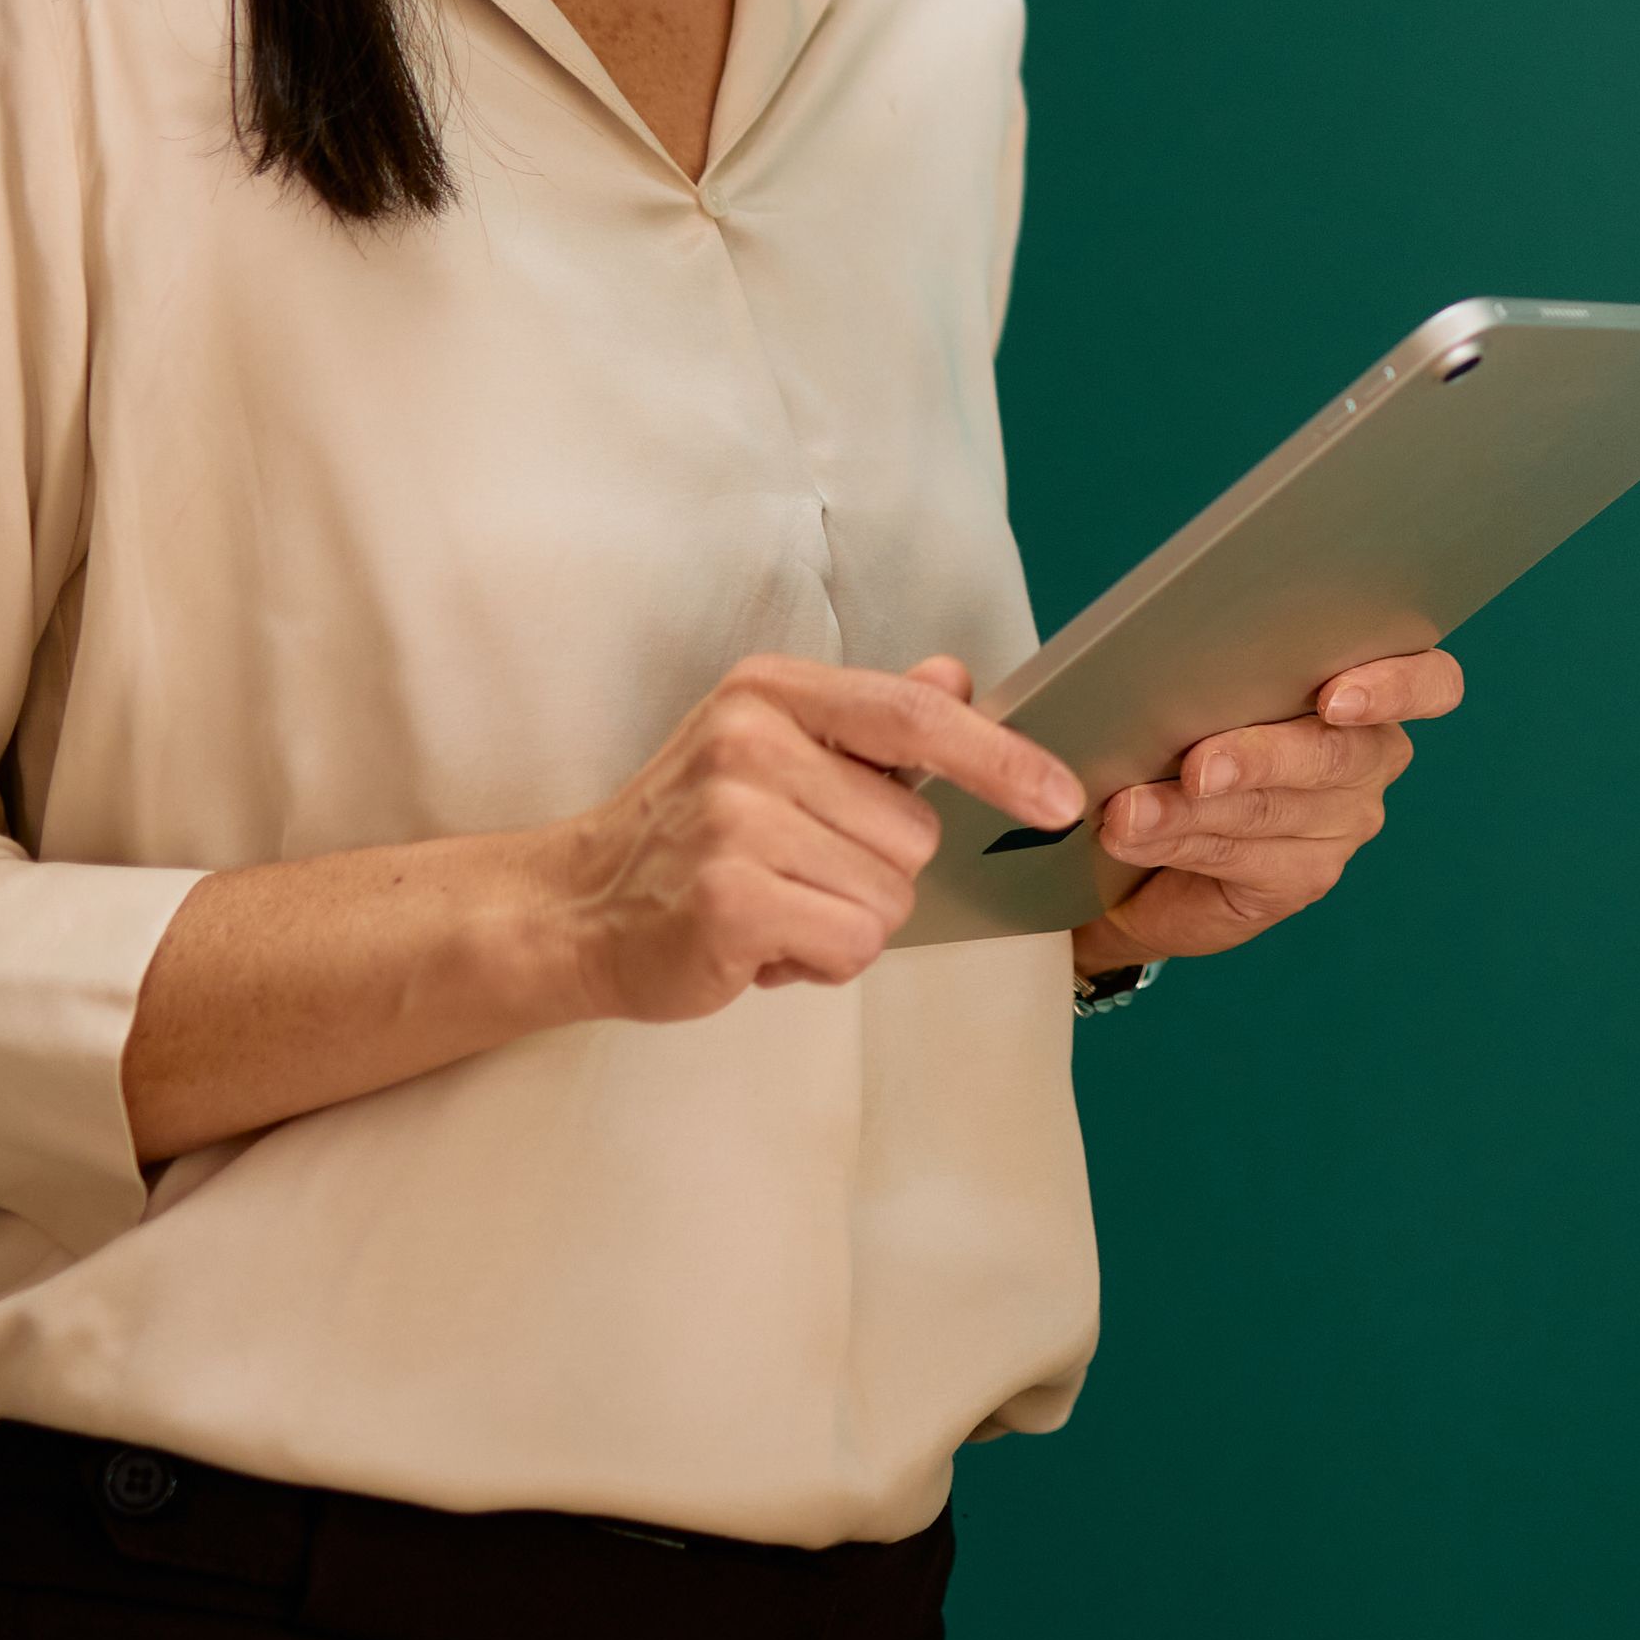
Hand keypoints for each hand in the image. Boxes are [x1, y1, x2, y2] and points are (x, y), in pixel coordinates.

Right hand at [533, 652, 1083, 1022]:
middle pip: (914, 831)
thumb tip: (956, 678)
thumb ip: (871, 721)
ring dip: (845, 920)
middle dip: (875, 872)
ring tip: (775, 906)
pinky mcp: (727, 898)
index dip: (1001, 758)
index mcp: (772, 694)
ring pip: (888, 895)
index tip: (1061, 797)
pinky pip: (850, 942)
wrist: (577, 906)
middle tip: (796, 872)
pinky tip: (763, 944)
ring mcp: (732, 820)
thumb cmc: (691, 834)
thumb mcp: (774, 751)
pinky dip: (821, 961)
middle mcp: (750, 743)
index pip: (915, 717)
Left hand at [1072, 652, 1462, 969]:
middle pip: (1339, 754)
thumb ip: (1216, 681)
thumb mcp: (1207, 696)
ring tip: (1129, 808)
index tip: (1335, 699)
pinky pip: (1241, 857)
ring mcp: (1344, 824)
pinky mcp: (1305, 877)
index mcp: (1367, 691)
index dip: (1397, 686)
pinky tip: (1134, 835)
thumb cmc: (1185, 746)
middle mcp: (1370, 759)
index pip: (1430, 683)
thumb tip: (1169, 676)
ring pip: (1276, 809)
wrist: (1151, 847)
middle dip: (1262, 757)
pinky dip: (1179, 841)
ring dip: (1192, 809)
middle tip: (1198, 766)